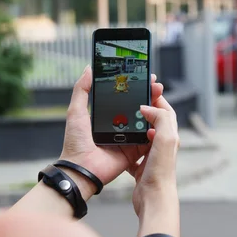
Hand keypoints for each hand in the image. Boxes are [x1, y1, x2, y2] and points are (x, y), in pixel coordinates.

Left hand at [59, 66, 164, 197]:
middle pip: (138, 108)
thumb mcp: (76, 111)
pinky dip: (155, 130)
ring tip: (159, 95)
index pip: (124, 97)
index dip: (134, 87)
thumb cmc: (75, 142)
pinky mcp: (134, 151)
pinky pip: (148, 140)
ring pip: (146, 122)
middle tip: (155, 84)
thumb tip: (89, 68)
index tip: (143, 75)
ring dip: (155, 109)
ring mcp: (128, 139)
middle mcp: (119, 126)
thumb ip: (82, 90)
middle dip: (149, 95)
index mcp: (106, 116)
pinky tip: (160, 117)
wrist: (80, 168)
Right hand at [128, 93, 179, 218]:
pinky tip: (118, 146)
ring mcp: (152, 157)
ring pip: (142, 137)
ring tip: (124, 119)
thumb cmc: (160, 173)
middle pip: (154, 122)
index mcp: (169, 137)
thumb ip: (160, 119)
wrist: (154, 199)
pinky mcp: (141, 167)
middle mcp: (162, 146)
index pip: (166, 111)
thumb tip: (148, 108)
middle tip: (133, 101)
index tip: (146, 90)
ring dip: (134, 127)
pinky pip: (133, 153)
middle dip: (145, 111)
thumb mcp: (164, 140)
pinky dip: (126, 147)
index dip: (157, 99)